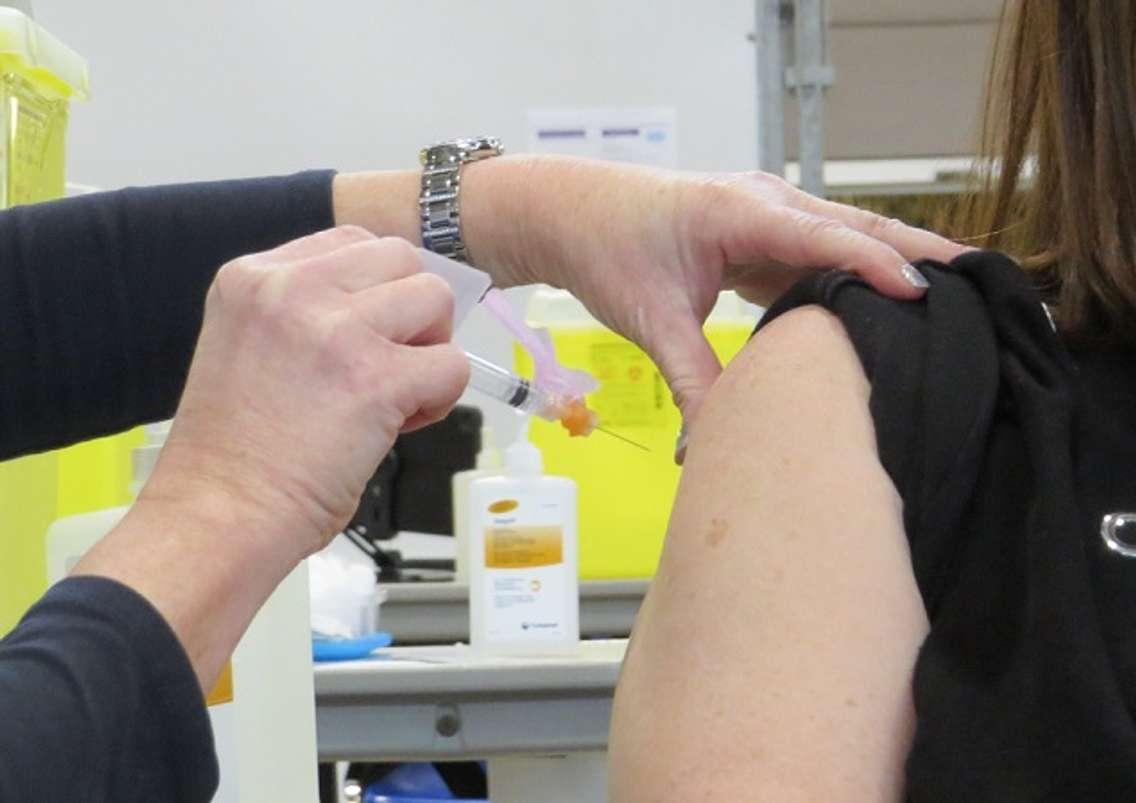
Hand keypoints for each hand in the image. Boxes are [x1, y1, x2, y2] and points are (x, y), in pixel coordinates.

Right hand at [147, 227, 467, 559]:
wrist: (218, 516)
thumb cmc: (236, 453)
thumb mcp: (249, 345)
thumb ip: (306, 313)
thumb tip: (389, 304)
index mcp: (252, 277)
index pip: (352, 243)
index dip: (375, 292)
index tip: (362, 339)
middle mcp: (291, 290)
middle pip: (401, 258)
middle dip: (410, 311)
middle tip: (388, 365)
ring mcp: (334, 330)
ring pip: (435, 298)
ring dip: (430, 349)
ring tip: (396, 394)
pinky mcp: (375, 378)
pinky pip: (453, 364)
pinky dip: (442, 397)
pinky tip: (401, 424)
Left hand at [461, 156, 967, 443]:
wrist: (568, 213)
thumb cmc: (606, 251)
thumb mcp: (651, 317)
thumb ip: (692, 378)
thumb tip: (714, 446)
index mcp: (741, 211)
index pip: (827, 238)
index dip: (878, 265)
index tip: (926, 295)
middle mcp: (764, 204)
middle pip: (855, 226)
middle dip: (917, 251)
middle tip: (980, 284)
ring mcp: (764, 216)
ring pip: (841, 237)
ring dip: (891, 261)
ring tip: (949, 298)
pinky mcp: (756, 234)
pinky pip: (816, 252)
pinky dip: (852, 274)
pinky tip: (879, 306)